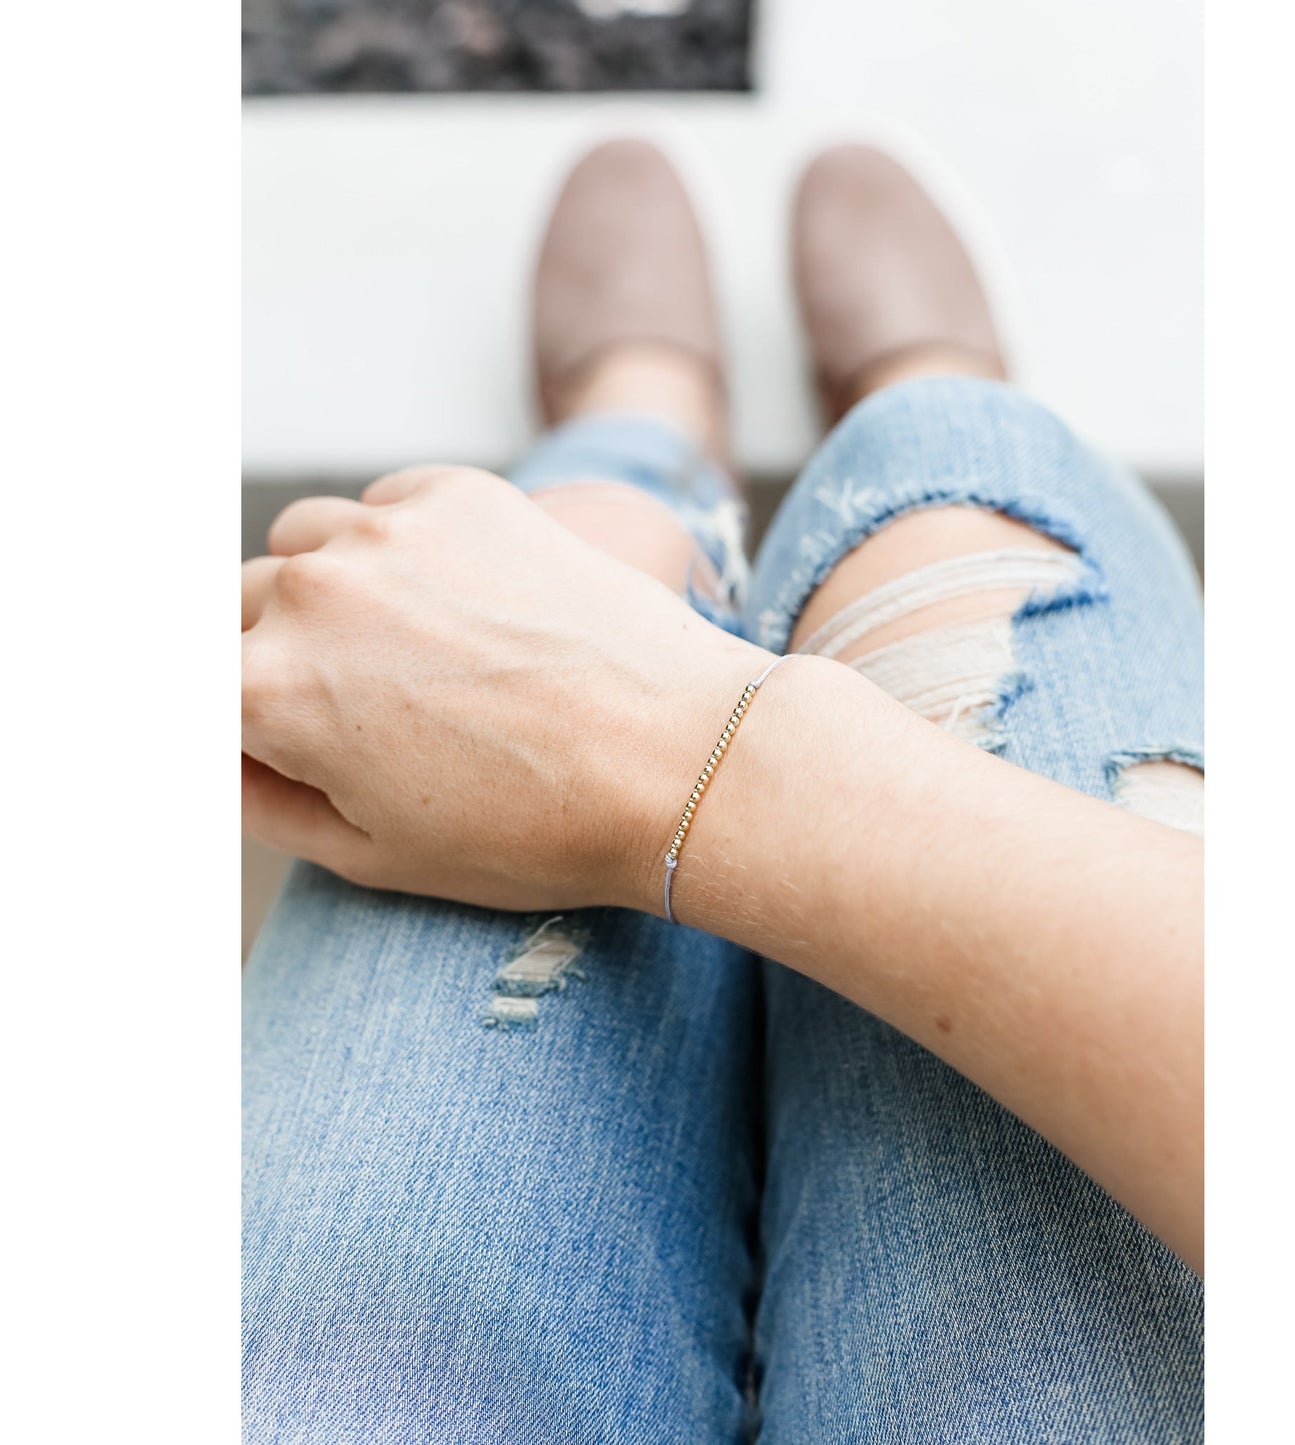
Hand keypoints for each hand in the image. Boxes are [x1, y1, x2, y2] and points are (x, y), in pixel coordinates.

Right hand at [241, 465, 764, 911]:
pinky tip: (456, 602)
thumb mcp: (373, 854)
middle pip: (235, 614)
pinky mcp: (459, 494)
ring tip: (405, 657)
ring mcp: (386, 534)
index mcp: (264, 695)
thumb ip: (259, 797)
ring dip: (323, 596)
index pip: (190, 693)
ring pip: (300, 549)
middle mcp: (307, 596)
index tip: (272, 738)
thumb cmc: (536, 831)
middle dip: (267, 662)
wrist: (683, 760)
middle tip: (351, 715)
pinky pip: (381, 509)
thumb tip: (219, 751)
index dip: (227, 725)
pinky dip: (393, 549)